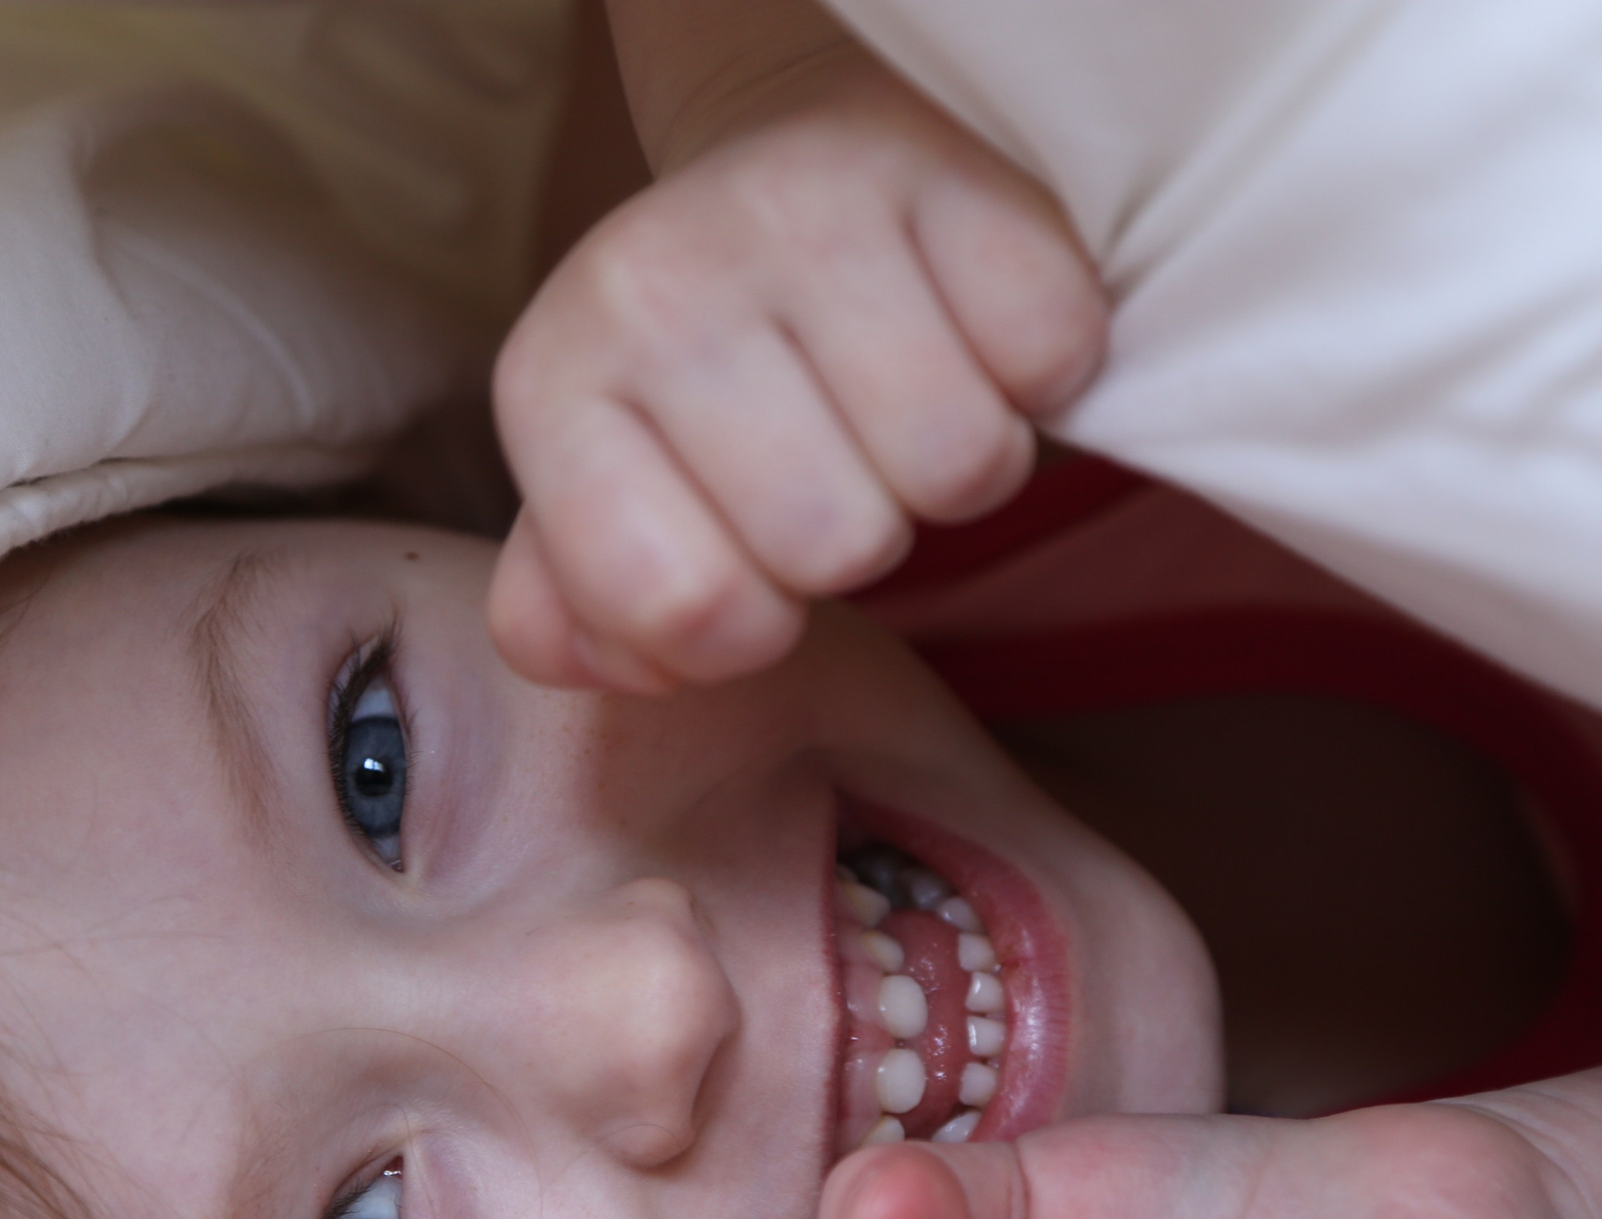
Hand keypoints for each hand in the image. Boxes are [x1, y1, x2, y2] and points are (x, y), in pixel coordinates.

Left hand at [490, 47, 1104, 692]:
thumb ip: (586, 612)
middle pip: (839, 548)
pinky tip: (972, 334)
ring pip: (959, 466)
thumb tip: (640, 667)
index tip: (750, 557)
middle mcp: (654, 284)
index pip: (686, 610)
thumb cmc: (703, 380)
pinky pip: (1050, 356)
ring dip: (956, 466)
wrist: (790, 169)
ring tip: (903, 400)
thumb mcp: (608, 492)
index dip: (751, 629)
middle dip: (859, 539)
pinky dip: (1038, 375)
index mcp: (551, 383)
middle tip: (836, 459)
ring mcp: (796, 214)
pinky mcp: (943, 169)